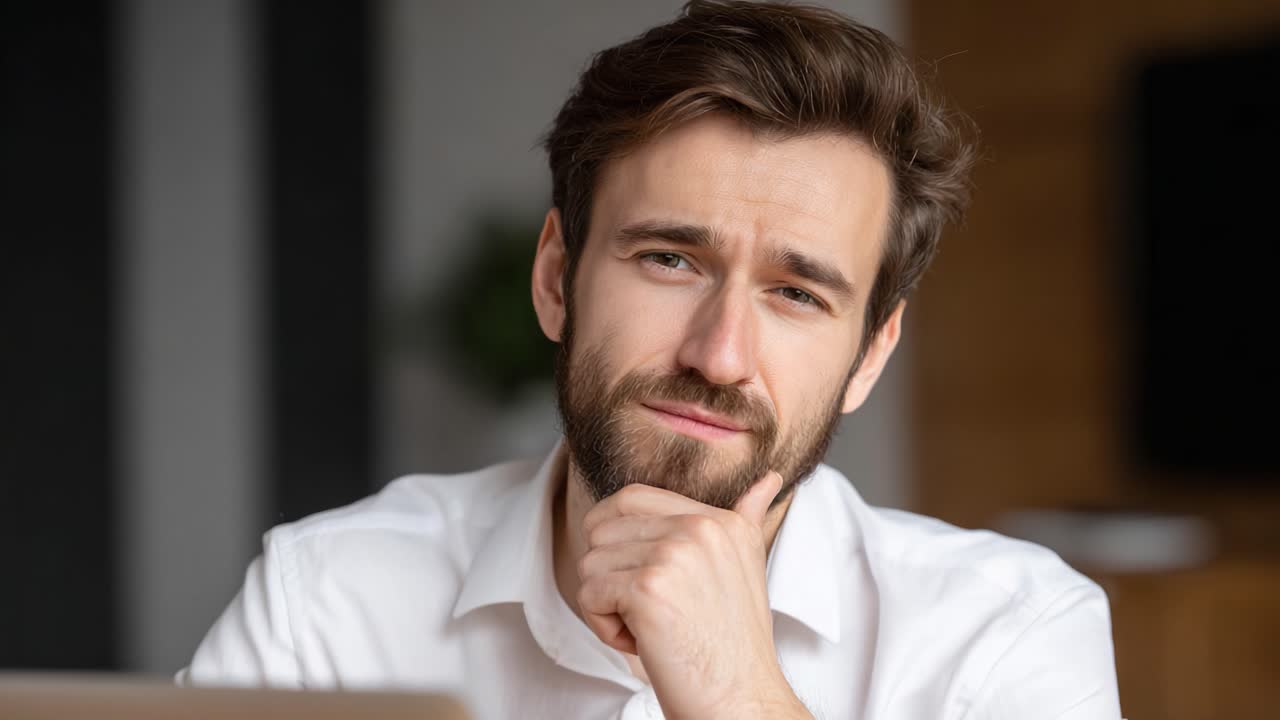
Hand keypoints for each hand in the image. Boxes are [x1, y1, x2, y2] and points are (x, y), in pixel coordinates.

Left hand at [577, 472, 810, 719]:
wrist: (741, 701)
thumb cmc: (734, 645)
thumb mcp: (748, 567)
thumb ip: (747, 517)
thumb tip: (768, 479)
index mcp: (719, 519)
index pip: (632, 497)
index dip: (612, 534)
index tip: (631, 575)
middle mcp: (699, 528)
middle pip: (602, 530)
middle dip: (610, 575)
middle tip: (648, 610)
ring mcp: (674, 555)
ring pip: (591, 564)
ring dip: (608, 606)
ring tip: (651, 629)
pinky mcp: (648, 588)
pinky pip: (589, 595)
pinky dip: (604, 628)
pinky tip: (644, 643)